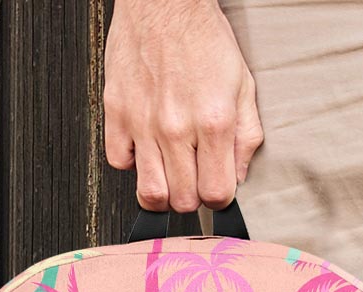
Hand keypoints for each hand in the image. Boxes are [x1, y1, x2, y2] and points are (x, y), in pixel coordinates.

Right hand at [104, 0, 263, 211]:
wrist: (164, 1)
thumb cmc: (203, 39)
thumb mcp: (243, 87)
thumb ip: (246, 137)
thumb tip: (239, 177)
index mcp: (213, 123)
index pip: (216, 194)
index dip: (219, 198)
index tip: (217, 188)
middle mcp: (176, 127)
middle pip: (183, 201)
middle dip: (192, 197)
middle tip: (193, 178)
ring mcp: (143, 122)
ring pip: (150, 192)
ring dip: (163, 191)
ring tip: (170, 175)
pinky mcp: (116, 111)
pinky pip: (118, 162)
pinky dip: (132, 163)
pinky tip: (145, 149)